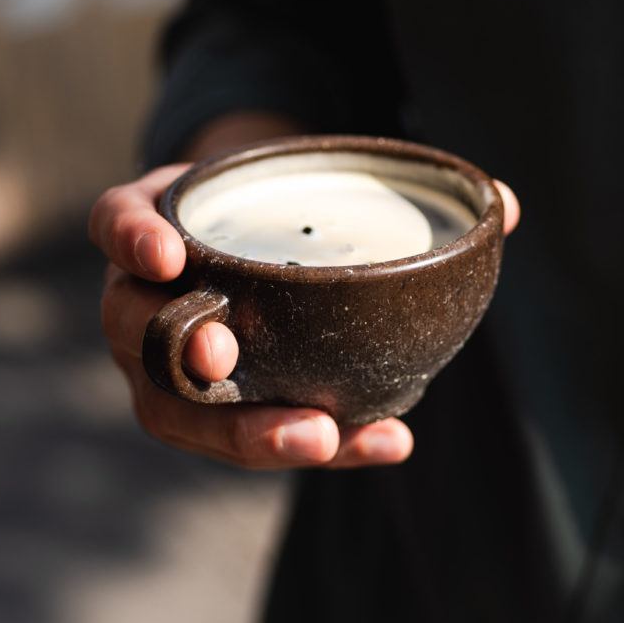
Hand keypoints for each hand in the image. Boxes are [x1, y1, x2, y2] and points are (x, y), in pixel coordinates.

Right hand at [89, 163, 519, 469]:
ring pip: (175, 407)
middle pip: (132, 330)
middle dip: (176, 349)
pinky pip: (239, 436)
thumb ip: (401, 189)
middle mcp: (145, 295)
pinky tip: (381, 443)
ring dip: (240, 429)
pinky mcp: (207, 407)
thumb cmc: (283, 208)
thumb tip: (507, 206)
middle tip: (228, 354)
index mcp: (160, 220)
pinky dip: (302, 441)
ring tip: (318, 437)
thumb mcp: (314, 179)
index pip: (116, 220)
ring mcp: (167, 360)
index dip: (130, 237)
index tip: (168, 251)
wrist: (262, 241)